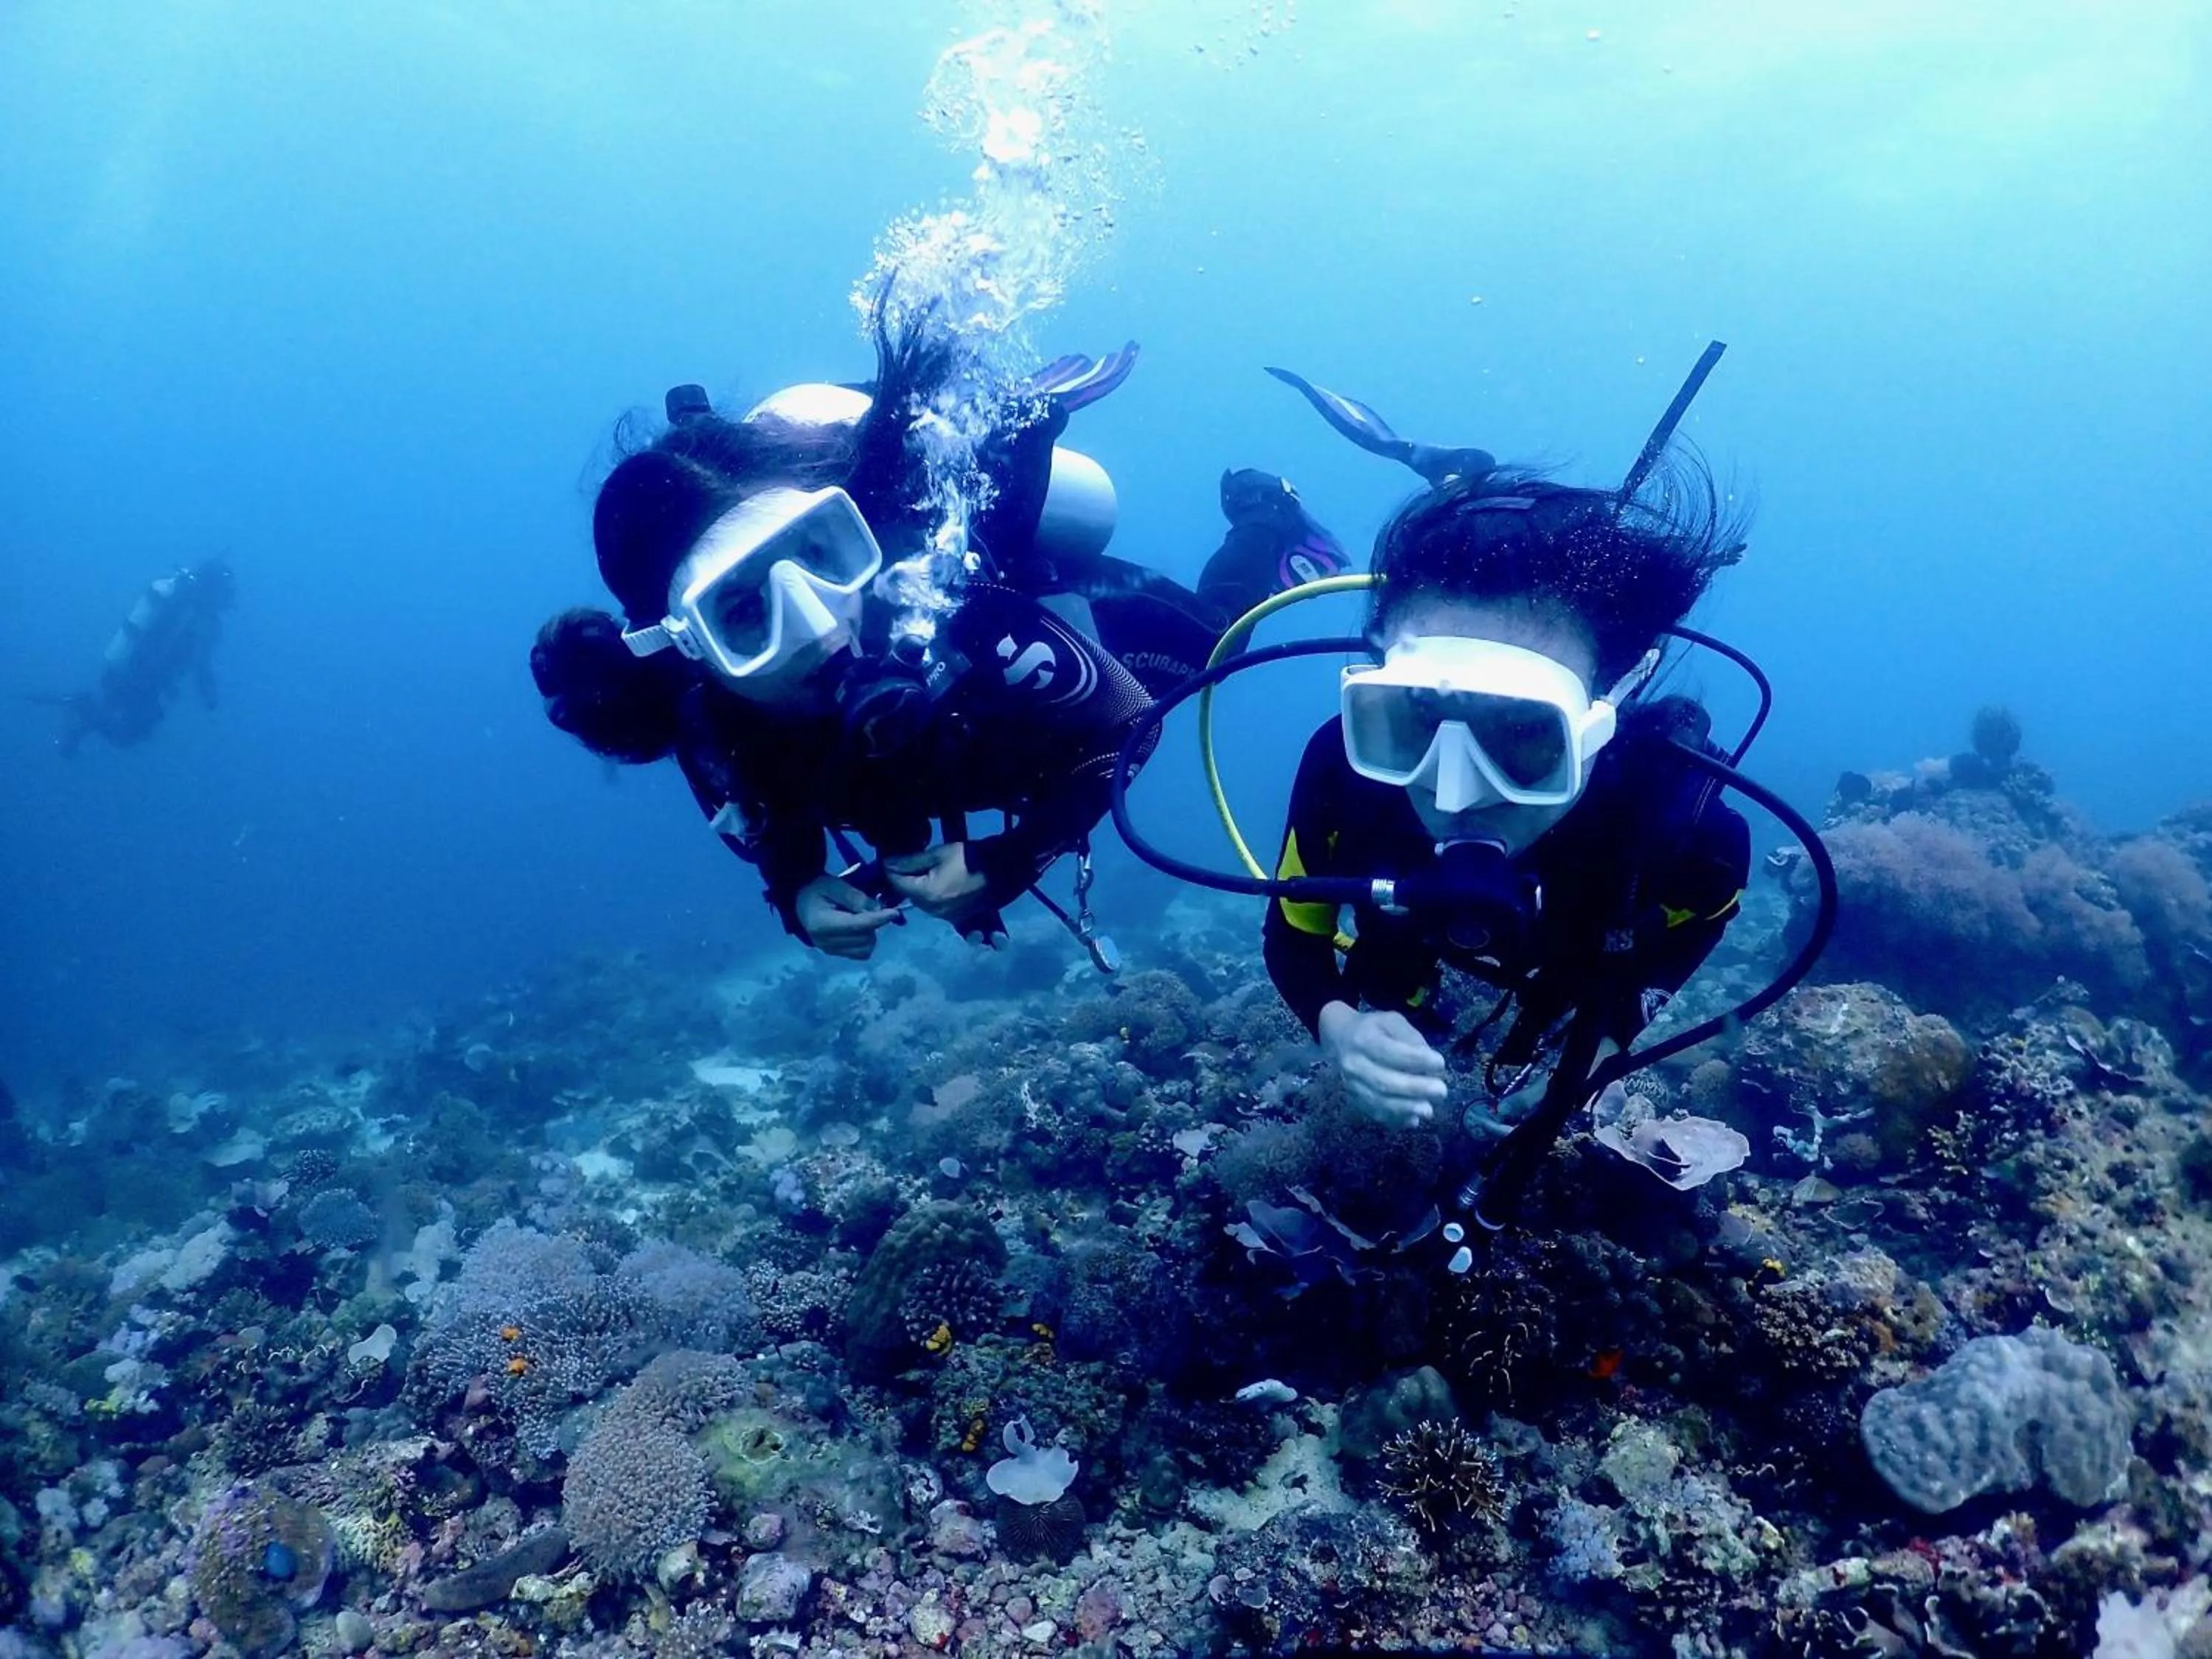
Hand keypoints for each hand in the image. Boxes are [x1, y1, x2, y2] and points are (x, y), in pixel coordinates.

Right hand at [795, 876, 902, 960]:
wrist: (802, 901)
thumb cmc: (818, 889)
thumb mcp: (835, 885)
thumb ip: (856, 897)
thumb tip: (878, 910)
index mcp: (822, 924)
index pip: (857, 926)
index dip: (878, 919)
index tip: (894, 912)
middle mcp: (825, 942)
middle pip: (863, 939)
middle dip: (873, 924)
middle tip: (867, 909)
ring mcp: (830, 951)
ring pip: (865, 949)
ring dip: (870, 934)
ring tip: (861, 919)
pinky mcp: (835, 954)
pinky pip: (860, 954)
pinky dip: (865, 942)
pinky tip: (859, 929)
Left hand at [882, 843, 990, 920]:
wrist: (1006, 869)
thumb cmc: (971, 858)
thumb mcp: (938, 854)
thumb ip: (910, 861)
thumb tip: (888, 864)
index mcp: (927, 895)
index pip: (898, 884)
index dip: (892, 869)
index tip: (893, 858)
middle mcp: (934, 912)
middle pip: (910, 895)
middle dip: (906, 880)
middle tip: (909, 861)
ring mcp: (948, 918)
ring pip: (924, 903)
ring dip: (921, 889)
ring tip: (927, 871)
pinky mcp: (960, 919)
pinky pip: (941, 911)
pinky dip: (937, 900)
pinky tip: (941, 889)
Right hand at [1317, 1003, 1447, 1124]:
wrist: (1339, 1039)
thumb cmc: (1373, 1029)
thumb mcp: (1392, 1021)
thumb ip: (1410, 1038)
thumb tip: (1428, 1062)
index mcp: (1363, 1039)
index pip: (1390, 1052)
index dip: (1416, 1060)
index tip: (1440, 1063)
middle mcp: (1354, 1065)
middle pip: (1384, 1081)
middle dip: (1415, 1088)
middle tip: (1441, 1091)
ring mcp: (1352, 1085)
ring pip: (1378, 1102)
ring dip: (1405, 1108)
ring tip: (1429, 1110)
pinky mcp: (1354, 1100)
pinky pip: (1374, 1113)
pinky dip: (1395, 1120)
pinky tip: (1412, 1120)